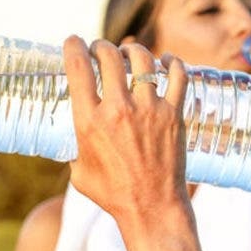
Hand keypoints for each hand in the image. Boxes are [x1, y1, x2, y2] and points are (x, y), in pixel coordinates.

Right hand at [62, 36, 190, 223]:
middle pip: (109, 56)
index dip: (73, 47)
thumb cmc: (112, 194)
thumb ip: (75, 145)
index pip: (78, 68)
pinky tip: (166, 61)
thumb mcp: (78, 170)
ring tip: (129, 53)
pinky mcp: (174, 115)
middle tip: (101, 49)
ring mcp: (149, 110)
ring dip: (133, 50)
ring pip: (143, 59)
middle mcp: (118, 110)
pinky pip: (178, 75)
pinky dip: (172, 62)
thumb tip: (73, 133)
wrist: (151, 208)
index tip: (73, 41)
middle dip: (102, 46)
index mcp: (90, 121)